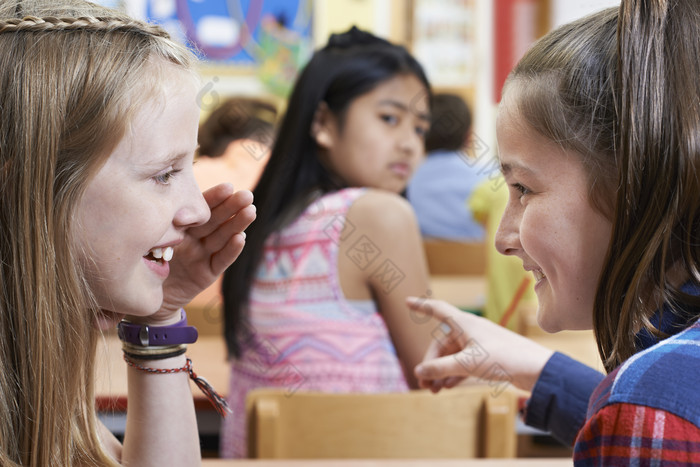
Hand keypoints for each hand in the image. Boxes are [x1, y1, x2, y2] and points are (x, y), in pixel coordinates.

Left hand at [149, 184, 254, 323]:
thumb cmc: (143, 265)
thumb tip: (162, 198)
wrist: (144, 297)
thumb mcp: (149, 239)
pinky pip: (221, 260)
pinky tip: (241, 238)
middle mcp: (195, 239)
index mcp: (182, 227)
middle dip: (233, 207)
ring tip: (251, 212)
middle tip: (248, 195)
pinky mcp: (207, 274)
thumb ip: (160, 223)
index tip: (228, 187)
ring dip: (238, 224)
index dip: (215, 198)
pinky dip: (231, 250)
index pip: (200, 209)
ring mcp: (203, 256)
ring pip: (223, 237)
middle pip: (216, 221)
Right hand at [407, 297, 553, 392]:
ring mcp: (479, 344)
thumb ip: (440, 368)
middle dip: (431, 364)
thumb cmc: (502, 359)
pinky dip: (453, 374)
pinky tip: (447, 387)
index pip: (437, 310)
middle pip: (441, 344)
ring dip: (441, 372)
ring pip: (452, 356)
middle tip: (425, 385)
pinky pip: (463, 363)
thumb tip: (419, 371)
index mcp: (464, 323)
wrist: (535, 369)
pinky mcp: (487, 357)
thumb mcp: (467, 364)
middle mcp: (470, 331)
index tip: (407, 301)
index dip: (421, 306)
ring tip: (434, 391)